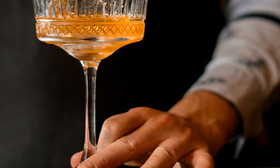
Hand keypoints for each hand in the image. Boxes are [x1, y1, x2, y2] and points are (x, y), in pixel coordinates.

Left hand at [72, 91, 239, 167]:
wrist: (198, 125)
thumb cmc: (156, 138)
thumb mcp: (132, 135)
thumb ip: (106, 147)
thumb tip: (77, 160)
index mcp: (140, 116)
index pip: (113, 127)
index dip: (98, 147)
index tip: (90, 165)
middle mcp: (160, 124)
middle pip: (129, 144)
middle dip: (106, 162)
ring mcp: (182, 138)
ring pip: (161, 159)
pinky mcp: (202, 153)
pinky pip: (202, 166)